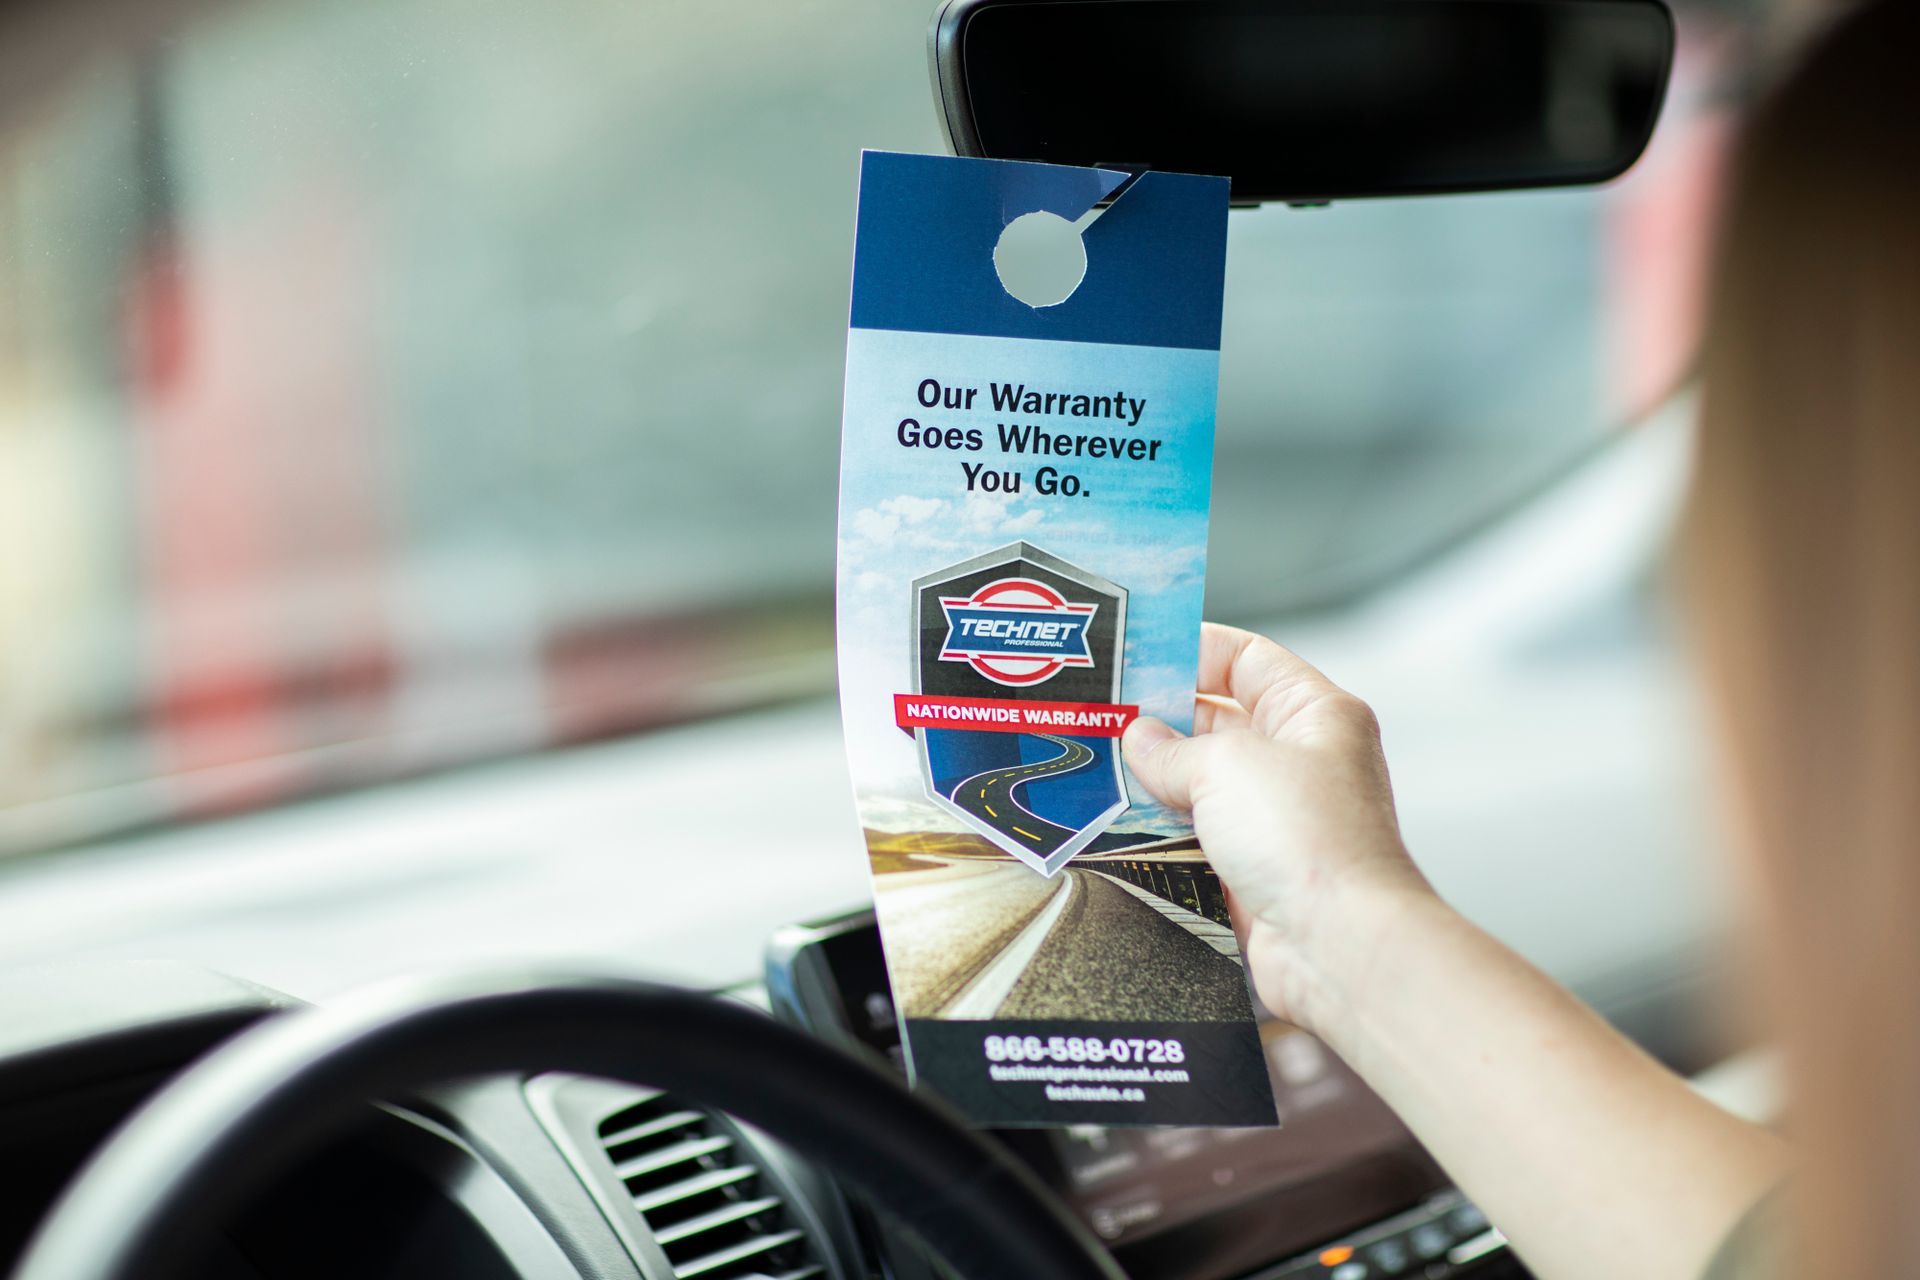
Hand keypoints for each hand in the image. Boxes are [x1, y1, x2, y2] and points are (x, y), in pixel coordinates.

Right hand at [1121, 623, 1434, 1033]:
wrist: (1337, 943)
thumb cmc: (1308, 839)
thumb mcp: (1227, 766)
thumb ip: (1172, 748)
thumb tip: (1138, 738)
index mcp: (1314, 714)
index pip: (1247, 658)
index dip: (1191, 650)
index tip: (1135, 655)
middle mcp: (1300, 760)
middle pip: (1217, 719)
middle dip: (1158, 717)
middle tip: (1099, 715)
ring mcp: (1276, 816)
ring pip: (1201, 781)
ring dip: (1153, 777)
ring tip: (1094, 765)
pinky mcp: (1254, 867)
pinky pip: (1195, 835)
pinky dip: (1158, 829)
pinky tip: (1113, 821)